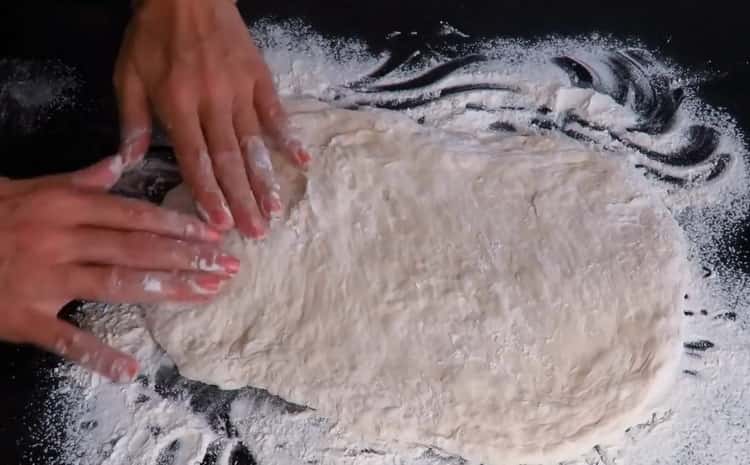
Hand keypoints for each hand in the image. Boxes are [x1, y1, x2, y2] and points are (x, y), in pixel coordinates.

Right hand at [0, 155, 239, 381]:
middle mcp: (61, 239)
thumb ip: (79, 180)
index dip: (178, 225)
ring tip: (206, 294)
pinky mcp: (24, 317)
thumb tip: (120, 162)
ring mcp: (44, 279)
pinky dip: (96, 354)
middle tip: (229, 267)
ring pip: (115, 284)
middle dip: (188, 257)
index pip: (134, 215)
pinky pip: (64, 338)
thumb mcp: (30, 188)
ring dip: (165, 290)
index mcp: (65, 206)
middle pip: (137, 248)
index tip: (215, 234)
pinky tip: (129, 368)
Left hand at [114, 0, 310, 239]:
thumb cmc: (153, 36)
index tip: (221, 224)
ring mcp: (239, 90)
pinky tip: (302, 161)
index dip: (208, 193)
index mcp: (177, 104)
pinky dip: (289, 136)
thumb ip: (132, 120)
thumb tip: (129, 163)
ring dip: (265, 178)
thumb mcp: (128, 75)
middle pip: (228, 158)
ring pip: (254, 142)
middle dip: (242, 198)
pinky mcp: (259, 77)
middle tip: (255, 231)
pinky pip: (276, 111)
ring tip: (276, 210)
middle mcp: (211, 102)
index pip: (195, 158)